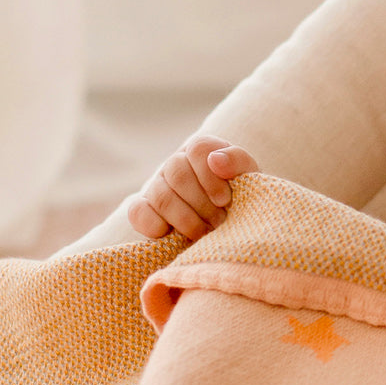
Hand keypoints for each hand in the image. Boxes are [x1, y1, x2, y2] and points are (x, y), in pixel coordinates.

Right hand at [127, 135, 258, 241]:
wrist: (229, 227)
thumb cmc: (240, 200)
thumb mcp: (248, 179)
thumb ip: (238, 162)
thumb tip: (216, 160)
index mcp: (202, 150)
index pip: (198, 149)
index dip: (210, 176)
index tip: (224, 200)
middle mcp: (176, 163)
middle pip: (178, 174)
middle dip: (202, 204)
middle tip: (219, 222)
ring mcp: (156, 185)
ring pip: (161, 196)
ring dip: (186, 220)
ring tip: (204, 233)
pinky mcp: (143, 209)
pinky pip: (138, 212)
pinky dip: (155, 226)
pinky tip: (173, 235)